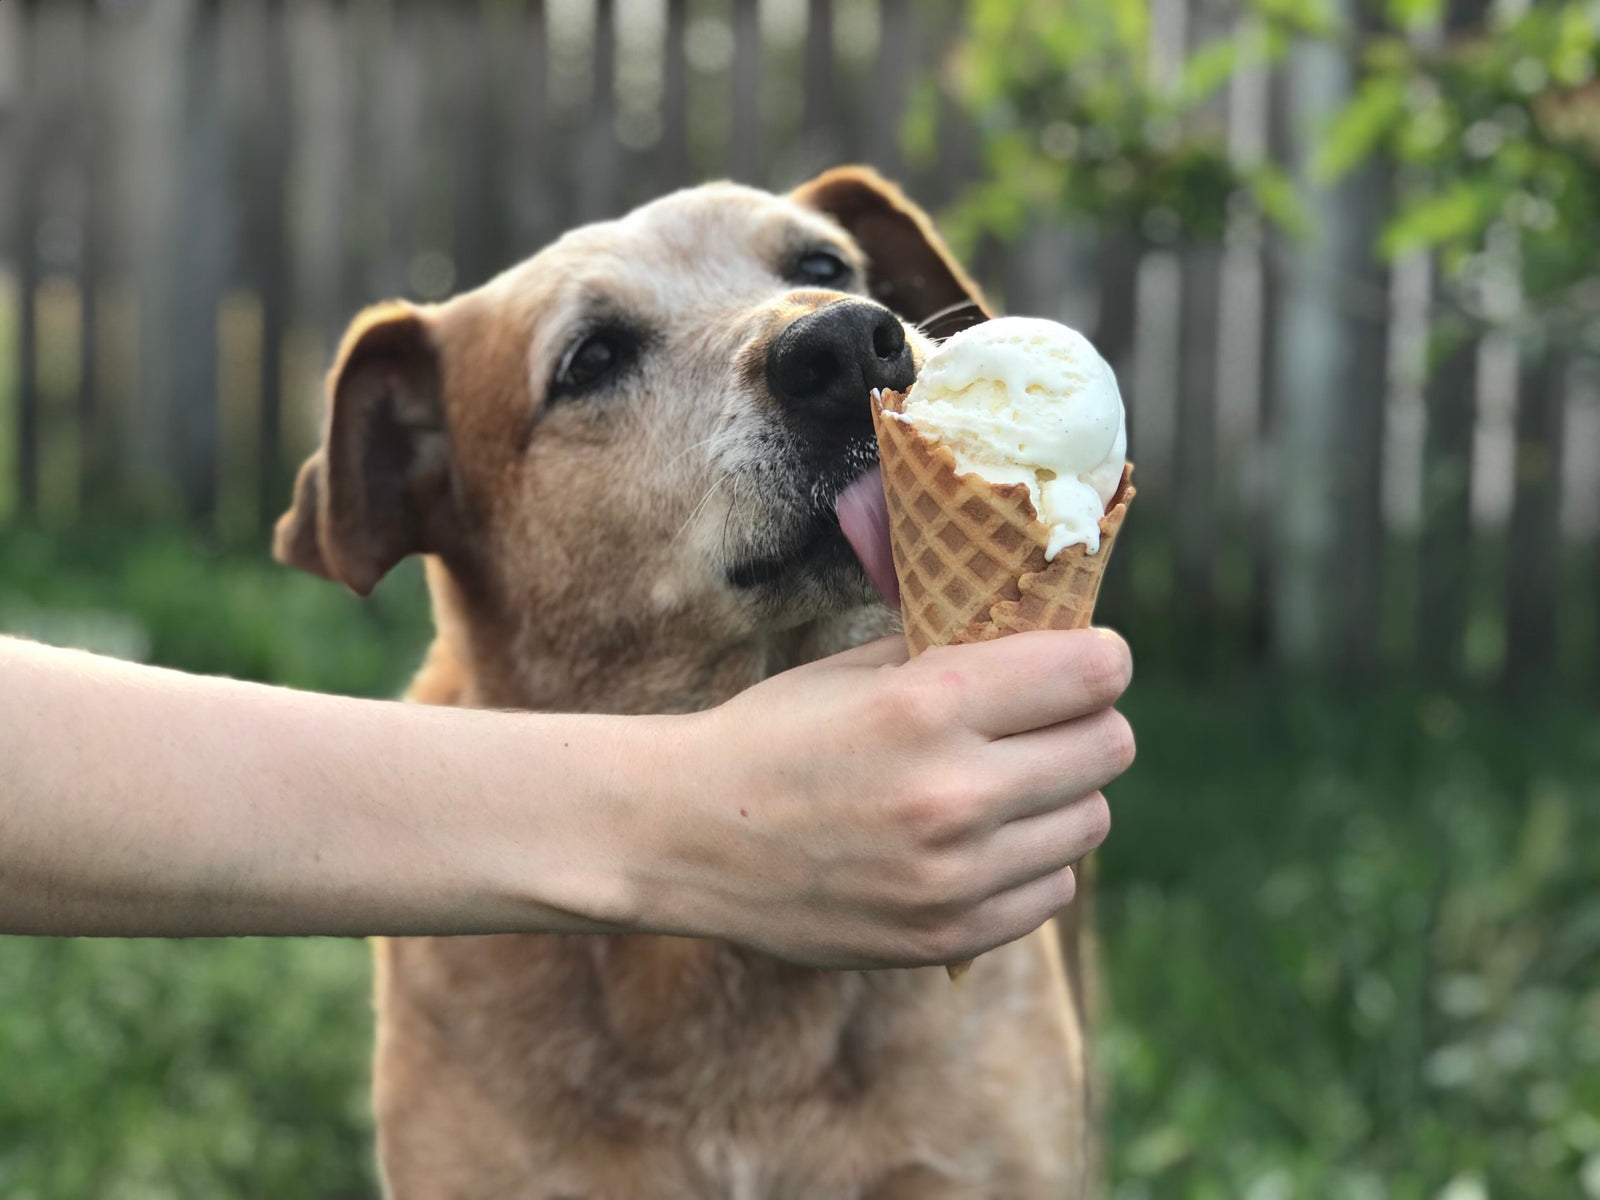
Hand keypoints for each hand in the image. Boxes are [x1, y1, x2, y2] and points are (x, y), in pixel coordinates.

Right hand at [638, 629, 1134, 968]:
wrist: (687, 837)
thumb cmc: (773, 734)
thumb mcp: (858, 670)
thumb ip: (959, 656)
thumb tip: (1053, 642)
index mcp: (929, 705)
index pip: (1095, 673)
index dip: (1099, 657)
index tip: (1085, 658)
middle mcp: (953, 793)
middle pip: (1110, 747)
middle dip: (1087, 722)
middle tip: (1046, 721)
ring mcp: (955, 877)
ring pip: (1091, 821)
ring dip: (1061, 795)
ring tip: (1005, 784)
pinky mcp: (949, 936)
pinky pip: (1054, 889)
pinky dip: (1031, 860)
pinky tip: (980, 843)